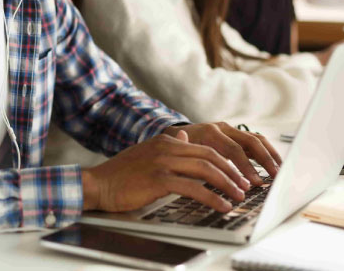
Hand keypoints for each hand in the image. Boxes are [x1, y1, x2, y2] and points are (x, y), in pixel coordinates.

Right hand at [82, 128, 251, 214]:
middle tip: (245, 186)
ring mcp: (163, 162)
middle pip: (210, 156)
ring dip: (227, 184)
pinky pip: (193, 188)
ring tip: (238, 196)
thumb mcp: (148, 153)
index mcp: (166, 140)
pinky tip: (222, 206)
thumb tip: (184, 138)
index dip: (226, 162)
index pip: (205, 147)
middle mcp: (167, 147)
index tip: (238, 175)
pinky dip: (212, 197)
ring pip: (205, 170)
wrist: (99, 182)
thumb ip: (168, 146)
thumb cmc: (122, 173)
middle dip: (232, 172)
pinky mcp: (159, 179)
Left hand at [163, 122, 280, 184]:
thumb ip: (195, 166)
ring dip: (270, 155)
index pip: (233, 150)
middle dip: (264, 160)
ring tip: (280, 172)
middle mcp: (222, 128)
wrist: (173, 135)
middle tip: (275, 177)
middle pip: (250, 141)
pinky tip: (275, 165)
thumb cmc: (177, 151)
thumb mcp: (183, 158)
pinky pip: (256, 141)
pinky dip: (267, 152)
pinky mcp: (236, 134)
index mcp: (209, 133)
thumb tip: (206, 178)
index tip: (254, 184)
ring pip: (256, 138)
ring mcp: (230, 130)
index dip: (245, 167)